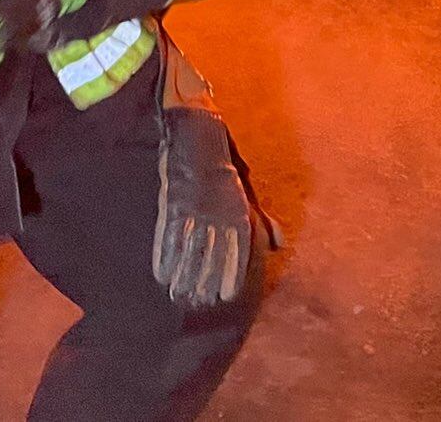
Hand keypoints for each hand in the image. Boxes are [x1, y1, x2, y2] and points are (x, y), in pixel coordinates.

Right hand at [154, 107, 255, 306]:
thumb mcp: (248, 193)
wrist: (197, 138)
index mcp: (237, 211)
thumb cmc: (225, 169)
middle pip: (211, 256)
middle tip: (199, 302)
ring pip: (189, 251)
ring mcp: (193, 212)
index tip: (226, 296)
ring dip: (183, 276)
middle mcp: (216, 215)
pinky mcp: (172, 206)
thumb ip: (263, 220)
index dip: (231, 274)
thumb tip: (279, 244)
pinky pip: (167, 237)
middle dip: (205, 282)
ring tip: (179, 296)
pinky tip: (162, 275)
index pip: (237, 250)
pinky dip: (164, 257)